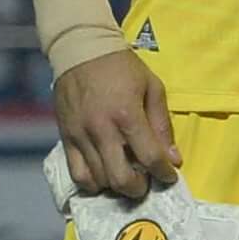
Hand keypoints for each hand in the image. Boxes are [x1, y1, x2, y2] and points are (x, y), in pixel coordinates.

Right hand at [51, 49, 179, 200]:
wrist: (80, 51)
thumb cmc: (122, 68)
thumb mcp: (152, 88)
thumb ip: (162, 125)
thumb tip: (173, 158)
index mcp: (128, 116)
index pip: (150, 158)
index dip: (164, 174)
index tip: (170, 176)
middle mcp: (102, 130)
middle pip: (120, 178)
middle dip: (139, 188)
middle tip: (146, 182)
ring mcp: (80, 135)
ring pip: (98, 179)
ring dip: (116, 185)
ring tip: (126, 176)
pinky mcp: (65, 137)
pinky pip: (76, 173)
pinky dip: (92, 182)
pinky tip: (103, 177)